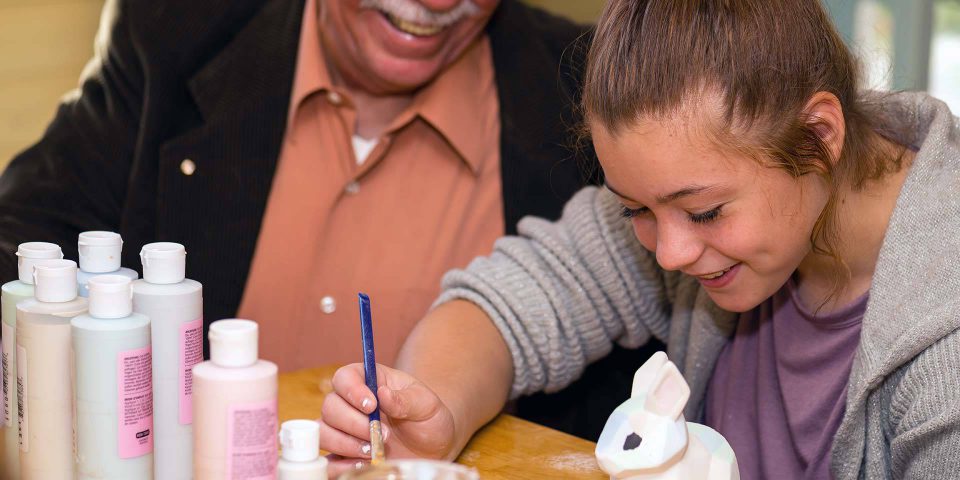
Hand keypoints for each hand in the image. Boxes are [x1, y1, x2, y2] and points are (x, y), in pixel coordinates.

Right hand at [318, 363, 457, 472]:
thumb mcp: (426, 405)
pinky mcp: (344, 455)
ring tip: (373, 450)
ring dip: (345, 443)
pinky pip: (328, 461)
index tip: (371, 405)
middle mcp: (351, 404)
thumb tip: (383, 394)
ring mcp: (344, 430)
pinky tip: (363, 464)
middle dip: (353, 422)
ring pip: (324, 431)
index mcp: (370, 382)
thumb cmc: (428, 419)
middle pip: (330, 406)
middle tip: (381, 434)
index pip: (345, 377)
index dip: (351, 389)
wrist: (432, 449)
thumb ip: (406, 399)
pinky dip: (340, 465)